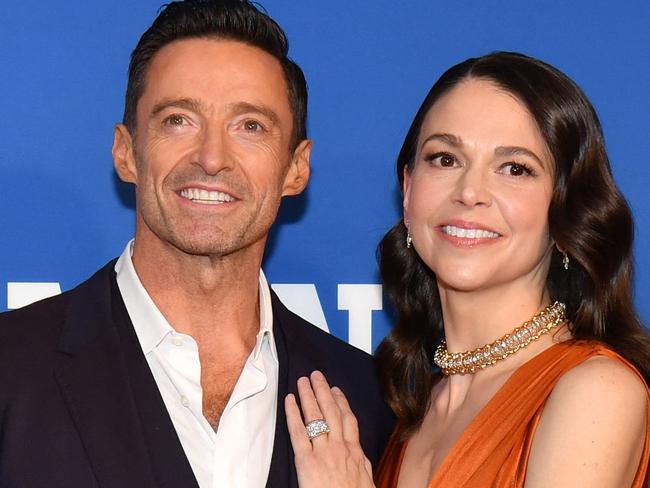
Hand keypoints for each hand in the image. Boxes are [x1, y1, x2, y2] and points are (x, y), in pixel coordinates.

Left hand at [285, 371, 375, 487]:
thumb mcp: (367, 483)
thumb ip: (363, 468)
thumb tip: (362, 458)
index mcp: (356, 454)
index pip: (349, 421)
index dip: (342, 403)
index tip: (336, 390)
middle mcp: (340, 448)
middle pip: (332, 412)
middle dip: (323, 391)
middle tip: (316, 375)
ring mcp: (324, 452)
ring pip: (316, 416)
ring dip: (309, 395)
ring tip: (303, 380)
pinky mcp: (307, 461)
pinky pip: (298, 432)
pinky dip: (293, 414)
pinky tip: (289, 400)